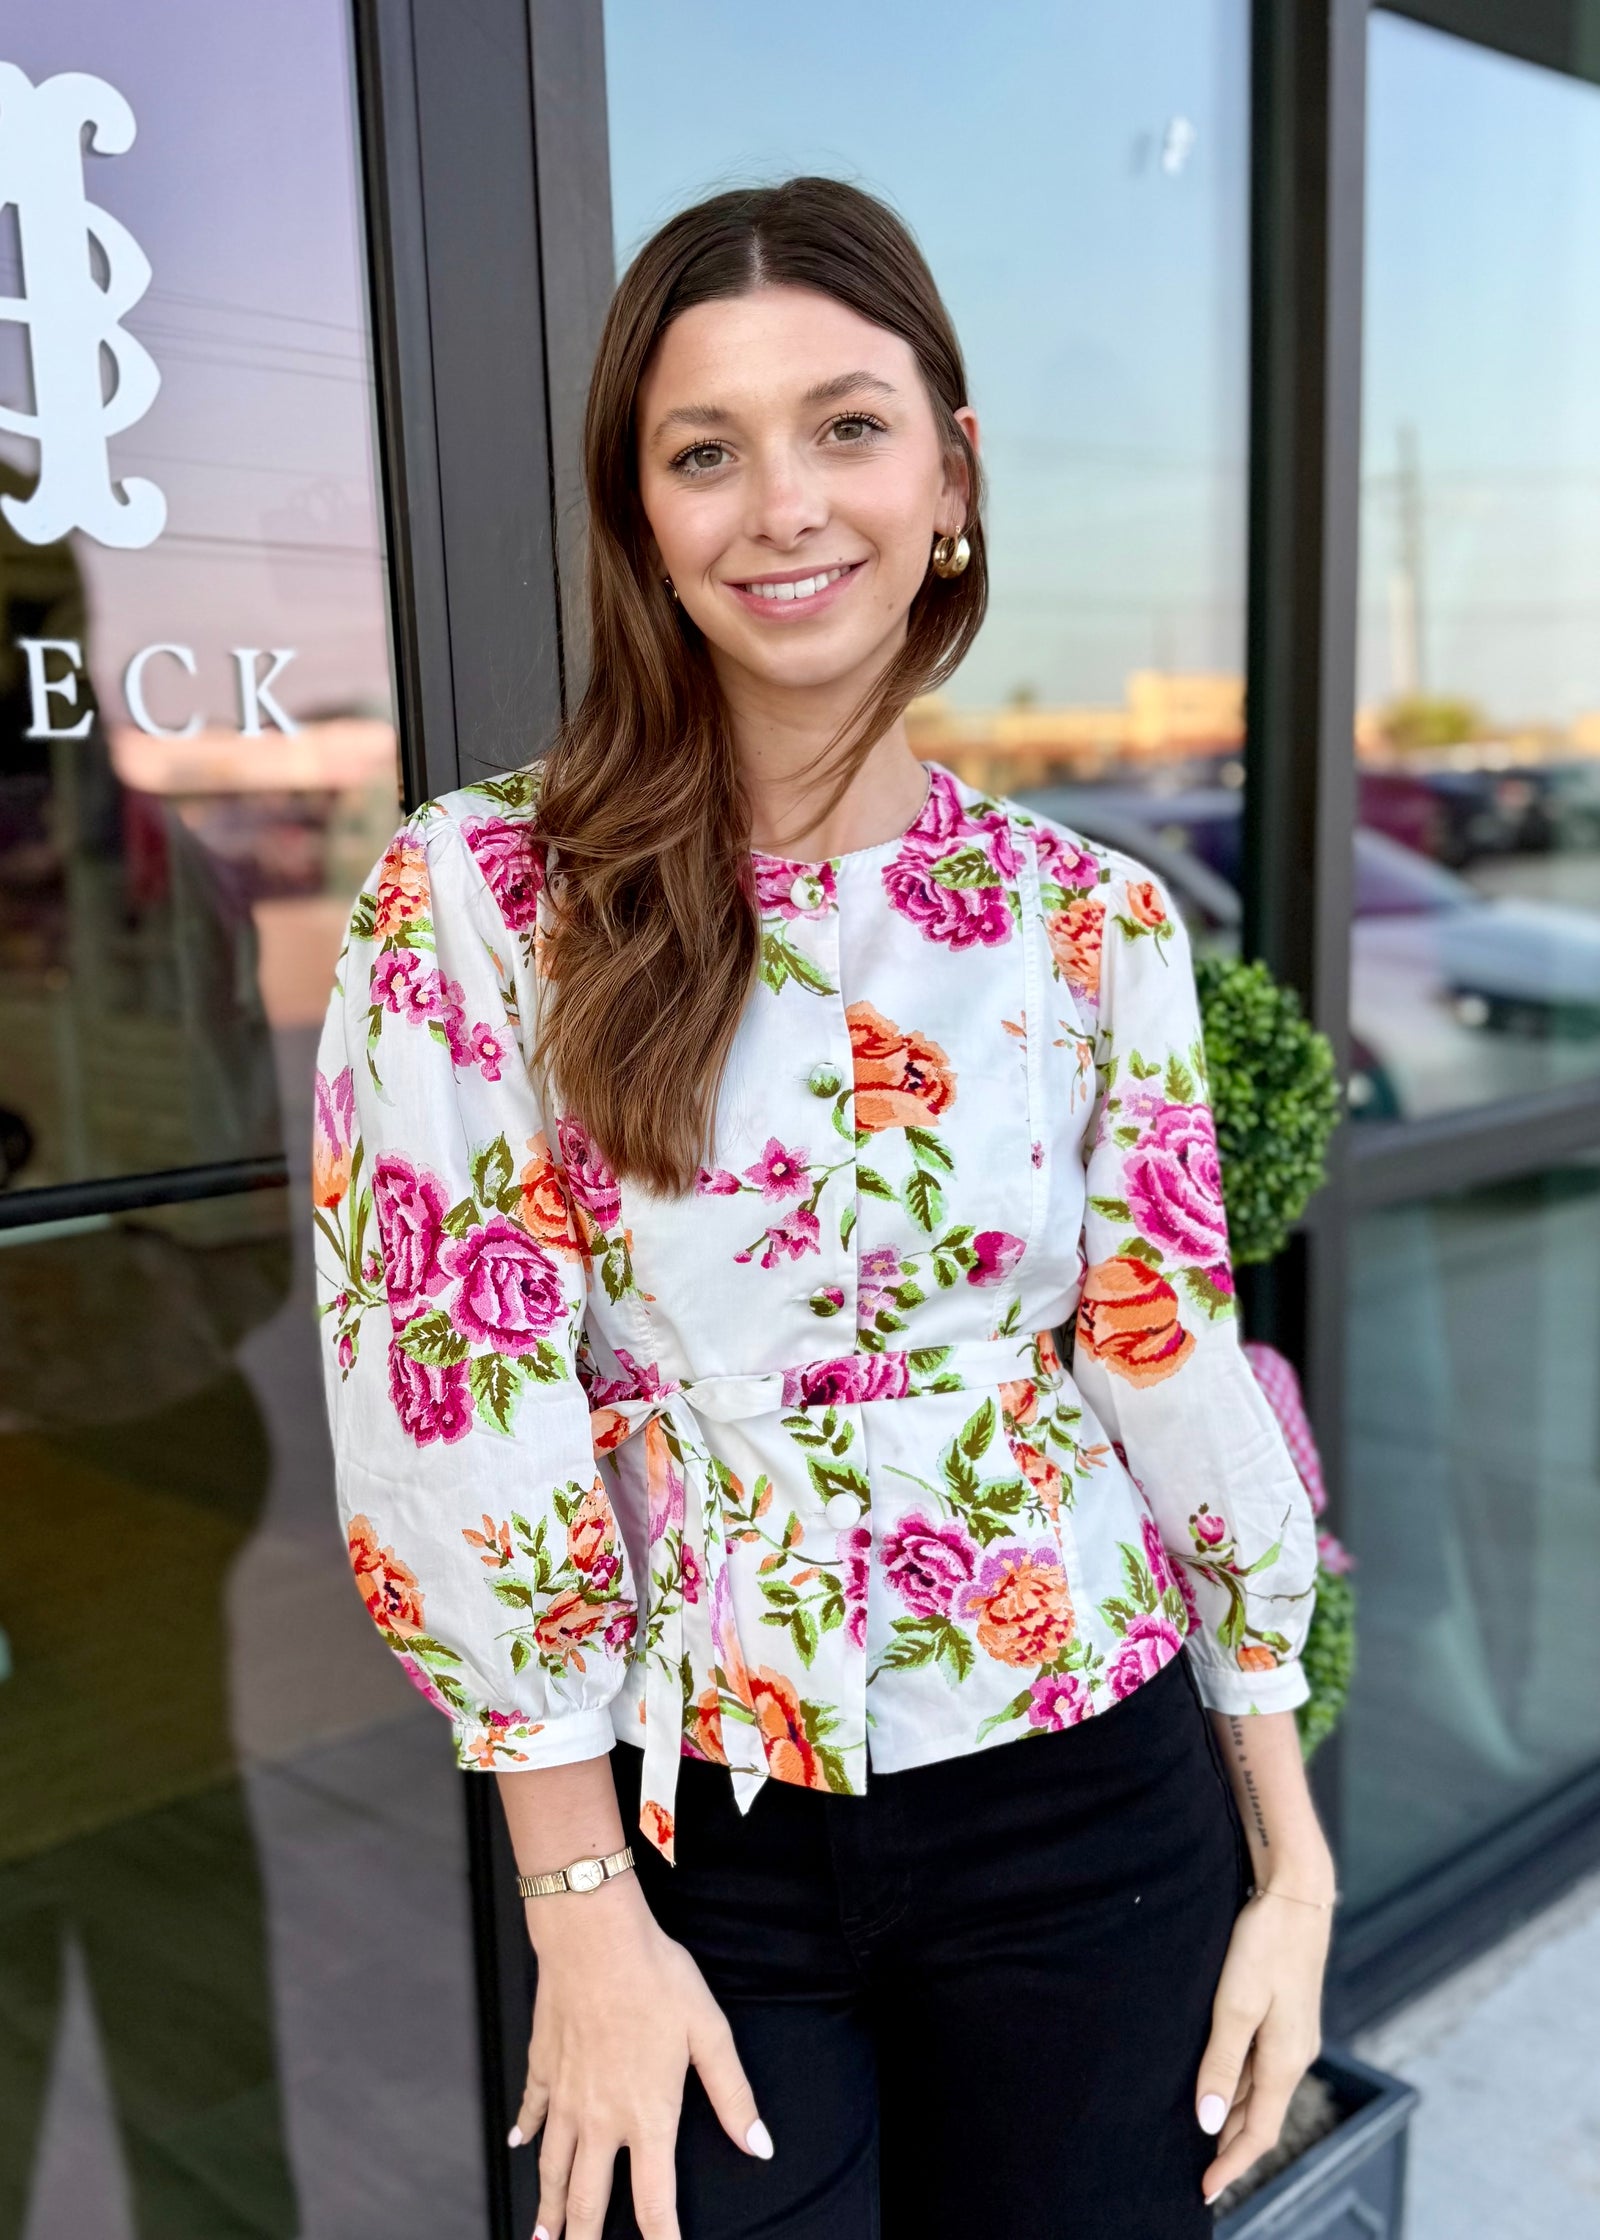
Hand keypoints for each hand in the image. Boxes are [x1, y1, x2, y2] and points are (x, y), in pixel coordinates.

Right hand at [509, 1878, 772, 2239]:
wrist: (594, 1936)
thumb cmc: (657, 1977)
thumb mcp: (708, 2033)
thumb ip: (733, 2096)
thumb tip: (758, 2147)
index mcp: (647, 2116)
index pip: (654, 2202)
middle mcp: (600, 2119)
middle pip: (589, 2199)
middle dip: (585, 2239)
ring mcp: (566, 2095)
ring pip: (553, 2168)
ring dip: (548, 2207)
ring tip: (544, 2237)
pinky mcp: (543, 2065)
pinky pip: (532, 2110)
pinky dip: (526, 2133)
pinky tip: (519, 2145)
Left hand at [1193, 1883, 1331, 2204]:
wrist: (1297, 1893)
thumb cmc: (1265, 1944)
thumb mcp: (1235, 2005)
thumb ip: (1221, 2064)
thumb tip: (1210, 2121)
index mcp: (1286, 2060)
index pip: (1260, 2132)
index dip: (1232, 2163)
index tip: (1205, 2190)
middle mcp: (1296, 2054)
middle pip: (1261, 2116)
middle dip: (1232, 2145)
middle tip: (1198, 2170)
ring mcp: (1294, 2034)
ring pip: (1261, 2090)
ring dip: (1235, 2114)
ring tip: (1202, 2133)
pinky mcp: (1288, 2013)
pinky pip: (1262, 2065)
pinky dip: (1241, 2083)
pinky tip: (1220, 2080)